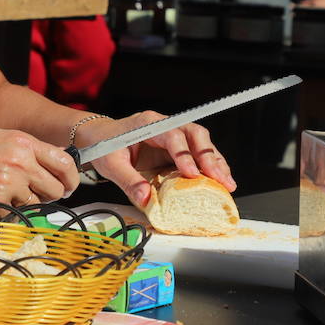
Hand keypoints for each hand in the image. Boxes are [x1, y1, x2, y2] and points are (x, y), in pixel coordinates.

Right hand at [0, 127, 78, 206]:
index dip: (71, 178)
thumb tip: (54, 157)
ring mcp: (11, 182)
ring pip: (36, 204)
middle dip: (48, 195)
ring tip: (2, 193)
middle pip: (55, 188)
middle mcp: (22, 161)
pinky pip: (14, 213)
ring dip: (25, 203)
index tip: (69, 186)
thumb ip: (27, 147)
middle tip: (35, 195)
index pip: (64, 162)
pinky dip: (5, 210)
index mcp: (23, 142)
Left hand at [73, 112, 233, 208]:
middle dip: (209, 157)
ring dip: (215, 162)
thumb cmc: (103, 147)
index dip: (184, 154)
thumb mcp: (110, 165)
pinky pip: (197, 153)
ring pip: (201, 142)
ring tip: (227, 183)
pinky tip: (218, 181)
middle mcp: (165, 126)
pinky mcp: (176, 148)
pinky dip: (209, 166)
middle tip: (220, 179)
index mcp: (148, 125)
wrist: (97, 138)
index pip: (172, 135)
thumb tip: (146, 200)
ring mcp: (172, 135)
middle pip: (195, 134)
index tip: (192, 174)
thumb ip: (128, 181)